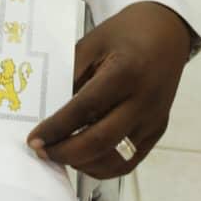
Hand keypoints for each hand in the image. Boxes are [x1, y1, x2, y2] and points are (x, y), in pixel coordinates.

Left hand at [27, 2, 191, 177]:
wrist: (166, 33)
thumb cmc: (124, 34)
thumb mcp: (91, 43)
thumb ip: (71, 74)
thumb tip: (48, 109)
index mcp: (125, 73)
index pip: (85, 108)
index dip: (57, 128)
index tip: (33, 139)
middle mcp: (143, 102)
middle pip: (101, 140)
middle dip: (66, 152)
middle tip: (41, 151)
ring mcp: (153, 121)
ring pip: (116, 158)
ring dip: (83, 163)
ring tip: (59, 154)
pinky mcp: (157, 132)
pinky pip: (130, 161)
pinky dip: (103, 166)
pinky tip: (83, 158)